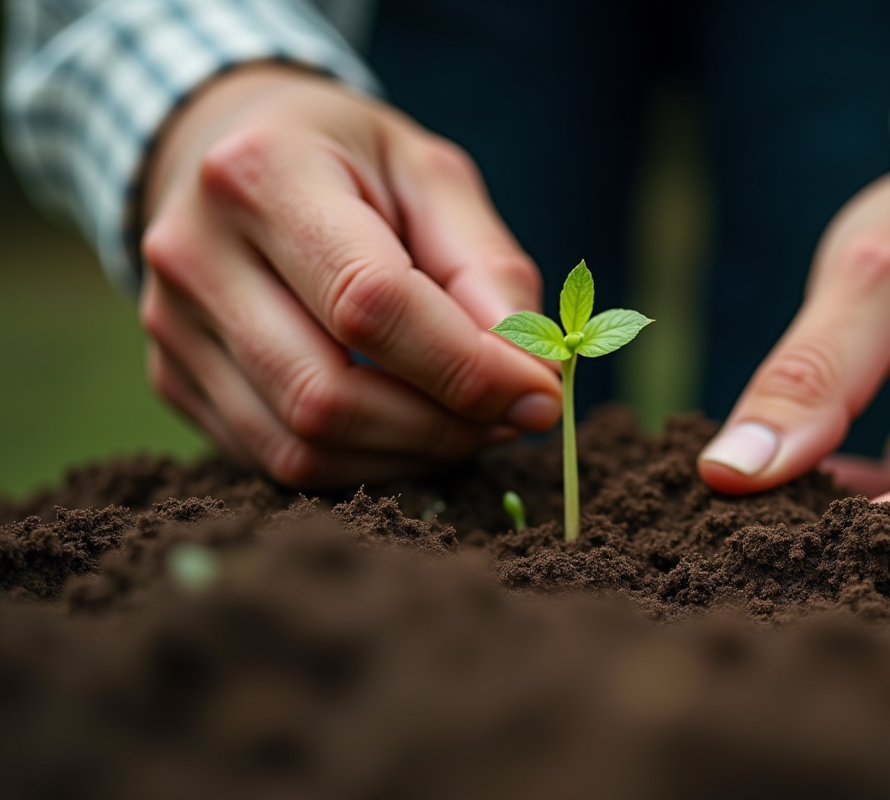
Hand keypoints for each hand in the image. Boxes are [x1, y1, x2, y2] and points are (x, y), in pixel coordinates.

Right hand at [139, 65, 560, 486]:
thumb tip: (532, 373)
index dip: (466, 367)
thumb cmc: (346, 159)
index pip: (370, 302)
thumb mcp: (430, 176)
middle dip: (442, 427)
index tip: (542, 394)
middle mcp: (194, 255)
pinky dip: (364, 463)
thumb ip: (488, 268)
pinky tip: (409, 427)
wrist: (223, 151)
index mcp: (260, 175)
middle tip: (510, 418)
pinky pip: (278, 460)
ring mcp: (171, 326)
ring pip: (301, 445)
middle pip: (326, 395)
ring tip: (468, 421)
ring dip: (409, 455)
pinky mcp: (174, 379)